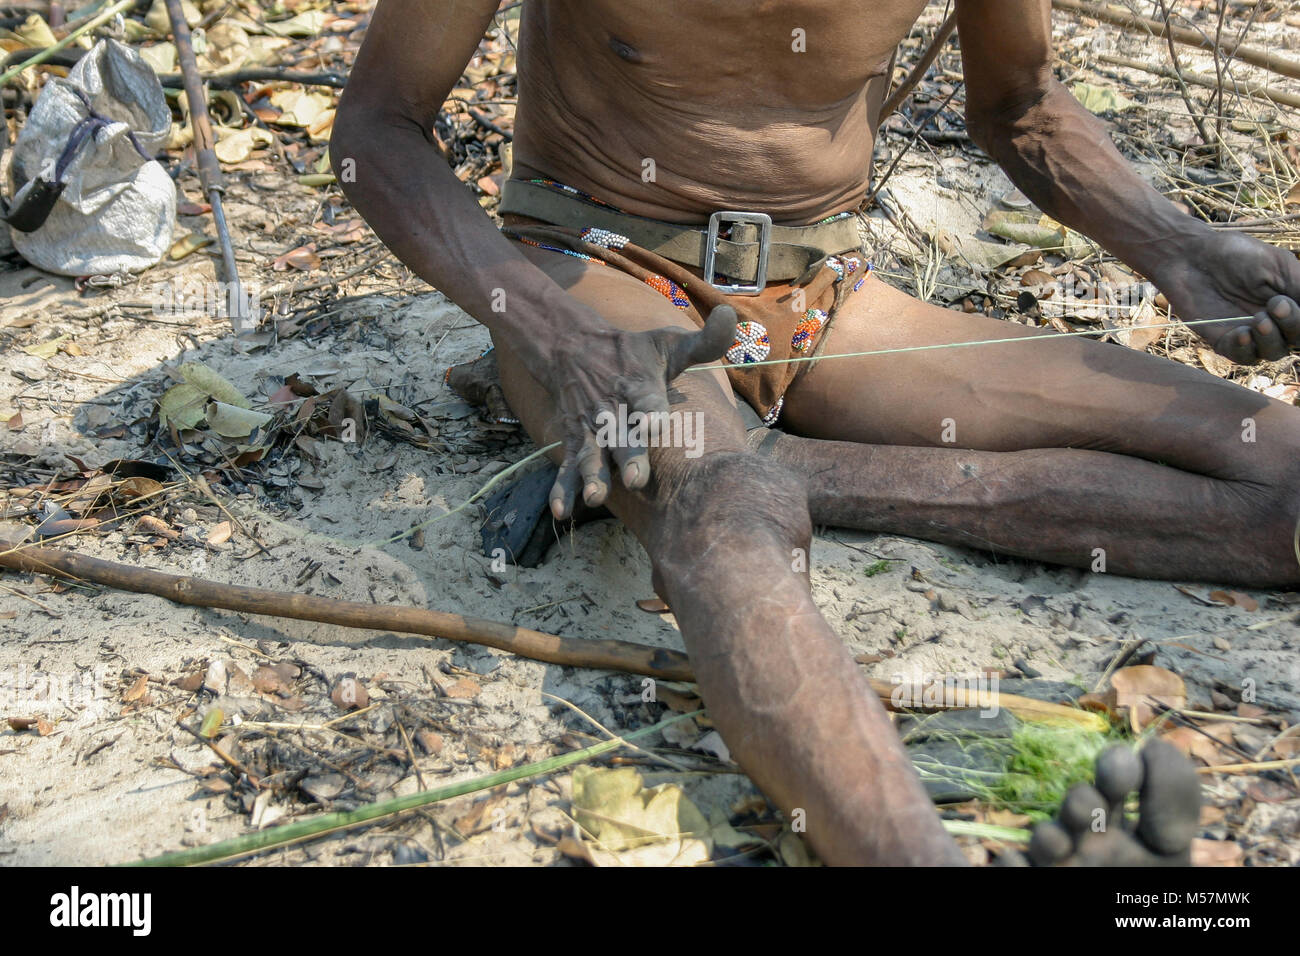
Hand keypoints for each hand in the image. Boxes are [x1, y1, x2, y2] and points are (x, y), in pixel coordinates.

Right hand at [542, 304, 737, 518]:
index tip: (655, 423)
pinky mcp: (575, 442)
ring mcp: (591, 429)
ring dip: (592, 476)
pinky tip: (563, 513)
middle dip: (628, 457)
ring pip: (592, 455)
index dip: (651, 411)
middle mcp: (613, 409)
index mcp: (638, 384)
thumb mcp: (668, 344)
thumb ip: (704, 341)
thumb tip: (732, 315)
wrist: (572, 347)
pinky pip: (567, 467)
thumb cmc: (633, 354)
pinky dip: (562, 489)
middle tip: (637, 480)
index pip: (647, 399)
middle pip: (621, 436)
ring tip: (596, 498)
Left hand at [1158, 229, 1299, 363]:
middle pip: (1297, 341)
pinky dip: (1246, 349)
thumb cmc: (1237, 255)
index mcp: (1294, 302)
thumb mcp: (1279, 266)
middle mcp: (1276, 321)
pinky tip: (1242, 334)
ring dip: (1271, 340)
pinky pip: (1243, 357)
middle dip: (1293, 326)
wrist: (1192, 256)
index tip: (1290, 303)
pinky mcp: (1225, 341)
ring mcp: (1251, 333)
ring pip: (1273, 352)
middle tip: (1276, 305)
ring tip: (1258, 320)